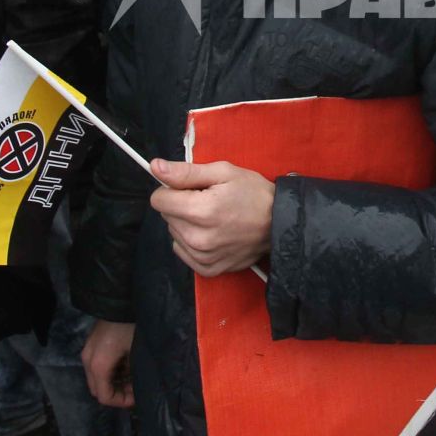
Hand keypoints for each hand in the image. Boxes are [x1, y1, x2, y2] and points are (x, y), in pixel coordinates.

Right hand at [81, 320, 136, 408]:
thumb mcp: (136, 352)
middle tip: (136, 388)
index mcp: (98, 365)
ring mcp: (87, 351)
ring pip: (97, 378)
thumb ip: (134, 374)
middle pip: (98, 389)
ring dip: (114, 382)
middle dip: (117, 393)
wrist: (122, 299)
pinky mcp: (91, 344)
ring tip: (133, 376)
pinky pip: (97, 366)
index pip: (104, 396)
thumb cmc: (131, 326)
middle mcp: (88, 360)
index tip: (137, 397)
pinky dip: (110, 371)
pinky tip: (127, 365)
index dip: (122, 402)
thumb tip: (138, 387)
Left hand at [149, 159, 274, 276]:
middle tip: (208, 201)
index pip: (158, 200)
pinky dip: (192, 242)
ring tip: (213, 217)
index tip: (191, 188)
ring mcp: (203, 256)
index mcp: (201, 211)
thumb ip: (185, 172)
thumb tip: (155, 167)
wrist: (279, 223)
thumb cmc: (254, 194)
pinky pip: (183, 252)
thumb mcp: (223, 172)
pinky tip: (211, 233)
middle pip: (166, 216)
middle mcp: (198, 238)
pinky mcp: (208, 269)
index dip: (172, 189)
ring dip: (186, 224)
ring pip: (174, 234)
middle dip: (181, 205)